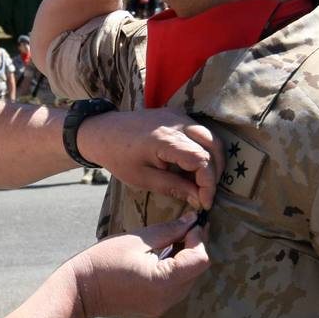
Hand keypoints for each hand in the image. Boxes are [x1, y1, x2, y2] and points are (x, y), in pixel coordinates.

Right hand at [67, 216, 208, 317]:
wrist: (79, 291)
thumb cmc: (103, 261)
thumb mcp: (138, 239)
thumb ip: (169, 230)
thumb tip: (193, 220)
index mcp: (164, 281)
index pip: (200, 260)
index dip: (199, 239)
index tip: (191, 224)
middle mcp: (167, 300)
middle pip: (197, 272)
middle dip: (193, 248)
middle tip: (182, 229)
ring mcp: (161, 308)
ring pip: (188, 282)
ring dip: (184, 261)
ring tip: (168, 243)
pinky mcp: (154, 311)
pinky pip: (174, 290)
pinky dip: (173, 274)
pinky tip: (158, 260)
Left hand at [76, 108, 223, 210]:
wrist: (102, 131)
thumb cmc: (118, 157)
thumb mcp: (143, 179)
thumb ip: (173, 187)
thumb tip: (198, 199)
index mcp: (165, 140)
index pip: (201, 160)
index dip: (208, 184)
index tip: (205, 203)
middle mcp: (177, 123)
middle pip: (213, 146)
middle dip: (216, 173)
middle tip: (206, 194)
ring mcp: (178, 115)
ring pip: (211, 137)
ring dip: (214, 160)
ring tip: (203, 182)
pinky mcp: (177, 114)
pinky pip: (201, 131)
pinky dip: (205, 149)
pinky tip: (195, 167)